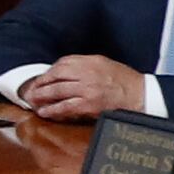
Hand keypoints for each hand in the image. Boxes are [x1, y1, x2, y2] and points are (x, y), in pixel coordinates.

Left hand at [16, 55, 148, 122]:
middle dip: (41, 83)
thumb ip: (86, 66)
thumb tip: (66, 71)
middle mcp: (87, 72)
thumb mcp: (105, 64)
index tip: (43, 78)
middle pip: (56, 75)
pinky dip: (53, 110)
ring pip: (57, 91)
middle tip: (31, 90)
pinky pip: (65, 107)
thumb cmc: (125, 81)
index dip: (50, 72)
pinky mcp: (89, 104)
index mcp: (91, 61)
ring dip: (42, 96)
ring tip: (33, 101)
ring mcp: (87, 89)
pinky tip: (45, 112)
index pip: (63, 63)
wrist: (142, 95)